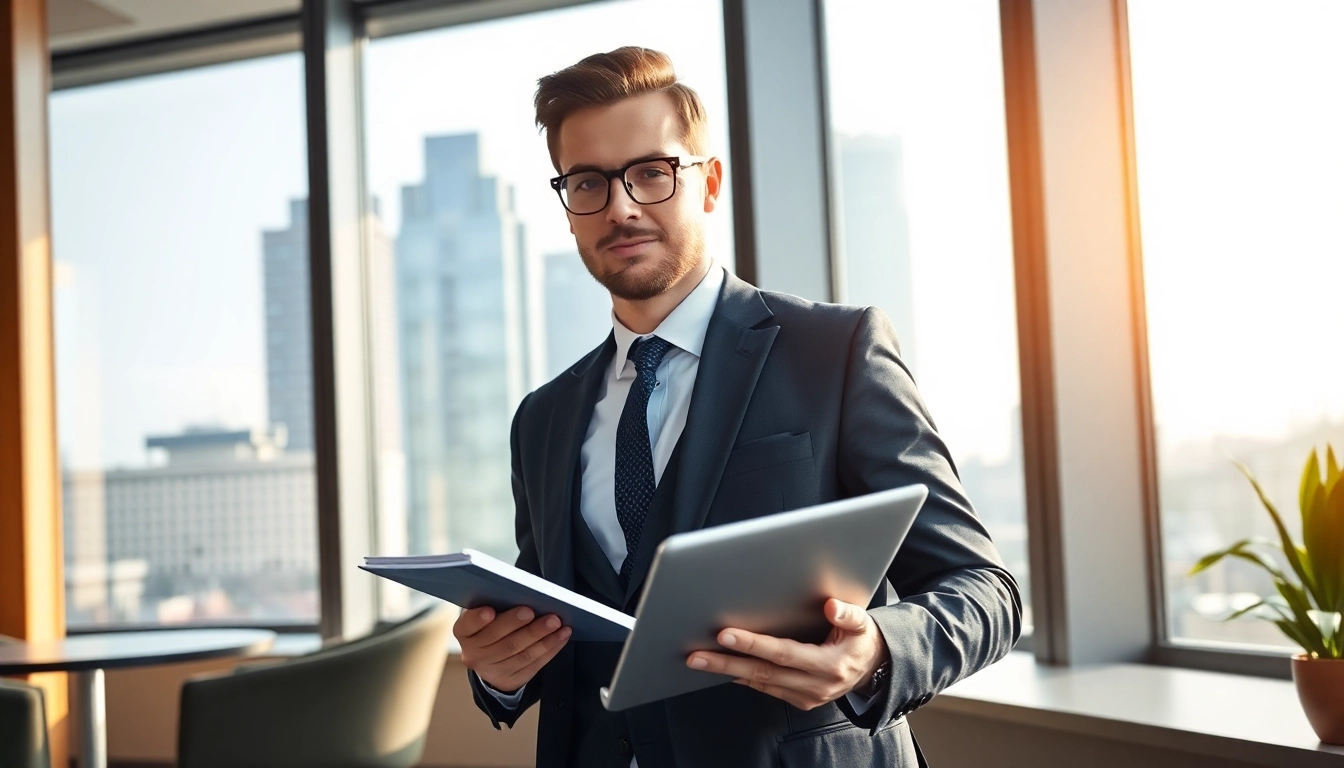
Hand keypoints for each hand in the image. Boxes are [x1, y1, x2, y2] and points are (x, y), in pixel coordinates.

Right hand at [454, 605, 571, 692]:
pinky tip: (561, 636)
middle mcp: (473, 654)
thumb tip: (525, 593)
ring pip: (521, 654)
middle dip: (523, 627)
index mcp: (464, 632)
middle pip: (501, 641)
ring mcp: (491, 670)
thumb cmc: (493, 623)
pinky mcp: (509, 680)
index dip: (478, 619)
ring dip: (543, 638)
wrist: (490, 657)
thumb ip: (498, 604)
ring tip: (558, 623)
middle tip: (539, 613)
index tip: (490, 610)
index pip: (467, 626)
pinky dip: (550, 649)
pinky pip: (533, 665)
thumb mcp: (487, 612)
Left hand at [686, 597, 889, 710]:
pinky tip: (724, 668)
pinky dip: (744, 679)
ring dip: (728, 672)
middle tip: (696, 655)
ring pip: (760, 683)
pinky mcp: (800, 700)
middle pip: (763, 673)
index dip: (753, 644)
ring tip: (700, 661)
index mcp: (829, 664)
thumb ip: (848, 614)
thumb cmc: (863, 640)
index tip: (725, 634)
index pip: (783, 653)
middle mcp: (816, 685)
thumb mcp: (863, 623)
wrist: (875, 669)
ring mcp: (807, 697)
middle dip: (727, 663)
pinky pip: (767, 689)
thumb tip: (831, 605)